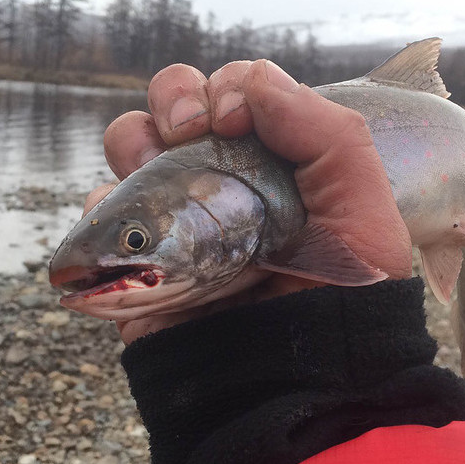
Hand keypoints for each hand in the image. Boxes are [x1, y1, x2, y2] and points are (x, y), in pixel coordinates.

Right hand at [87, 60, 411, 343]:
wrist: (298, 379)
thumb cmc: (345, 296)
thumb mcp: (363, 203)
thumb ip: (321, 128)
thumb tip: (249, 85)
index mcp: (272, 164)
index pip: (235, 96)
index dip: (225, 89)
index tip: (233, 121)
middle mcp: (222, 184)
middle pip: (176, 109)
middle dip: (174, 97)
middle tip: (188, 130)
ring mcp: (178, 220)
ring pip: (132, 149)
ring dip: (133, 139)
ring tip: (153, 163)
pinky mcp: (142, 261)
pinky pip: (101, 215)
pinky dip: (102, 204)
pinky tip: (127, 215)